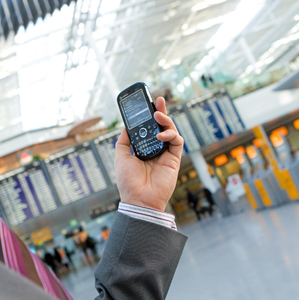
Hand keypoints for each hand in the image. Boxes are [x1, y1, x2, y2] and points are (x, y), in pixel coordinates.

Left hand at [115, 97, 183, 211]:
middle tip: (158, 100)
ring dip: (166, 120)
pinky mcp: (174, 159)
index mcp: (143, 148)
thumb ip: (124, 140)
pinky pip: (177, 141)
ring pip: (171, 131)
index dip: (149, 116)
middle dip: (161, 111)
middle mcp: (155, 149)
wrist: (138, 199)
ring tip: (158, 115)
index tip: (147, 103)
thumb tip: (126, 125)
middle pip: (161, 126)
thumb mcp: (120, 157)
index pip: (148, 128)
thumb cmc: (128, 182)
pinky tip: (160, 135)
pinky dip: (170, 134)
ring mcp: (166, 154)